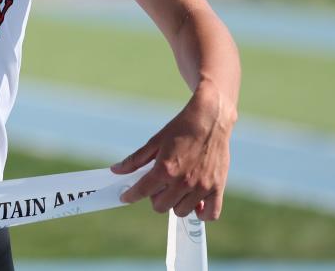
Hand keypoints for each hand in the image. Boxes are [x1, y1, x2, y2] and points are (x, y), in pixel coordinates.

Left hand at [110, 81, 235, 220]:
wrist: (210, 119)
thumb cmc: (181, 128)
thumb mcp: (155, 142)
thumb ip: (135, 159)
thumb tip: (116, 170)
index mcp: (165, 169)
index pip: (142, 191)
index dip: (130, 196)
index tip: (125, 197)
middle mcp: (182, 182)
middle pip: (160, 206)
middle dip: (155, 197)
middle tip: (159, 185)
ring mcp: (201, 187)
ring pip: (181, 211)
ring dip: (175, 203)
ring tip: (177, 189)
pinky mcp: (218, 188)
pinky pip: (210, 214)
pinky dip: (202, 213)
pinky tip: (195, 202)